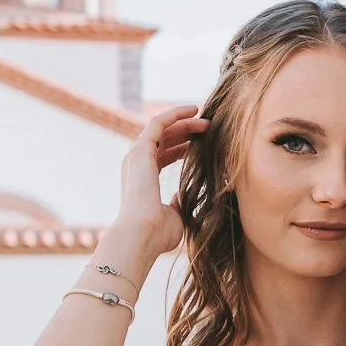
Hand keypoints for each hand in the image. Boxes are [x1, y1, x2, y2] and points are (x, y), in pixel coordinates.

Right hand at [117, 105, 209, 257]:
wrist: (142, 235)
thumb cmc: (158, 234)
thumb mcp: (175, 216)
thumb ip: (178, 203)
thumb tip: (183, 196)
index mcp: (143, 180)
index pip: (162, 156)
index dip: (182, 148)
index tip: (202, 144)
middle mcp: (136, 165)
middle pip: (163, 140)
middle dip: (186, 132)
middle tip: (209, 129)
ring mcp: (136, 156)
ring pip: (162, 129)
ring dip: (184, 122)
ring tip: (207, 121)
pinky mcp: (140, 150)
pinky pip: (158, 122)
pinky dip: (175, 114)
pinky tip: (193, 110)